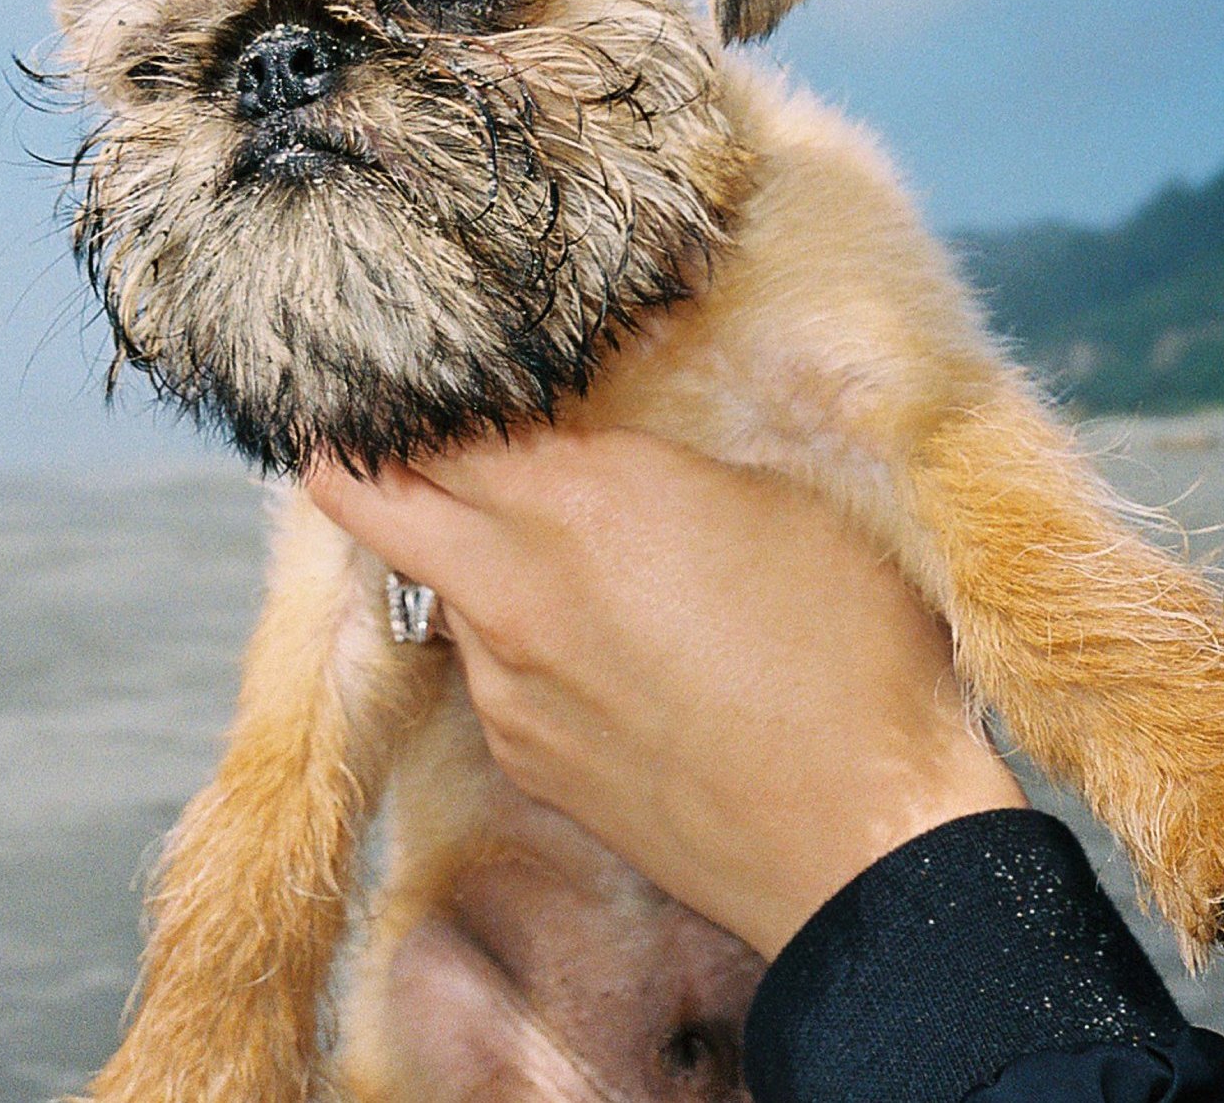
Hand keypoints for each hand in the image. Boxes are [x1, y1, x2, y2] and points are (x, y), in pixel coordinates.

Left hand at [308, 428, 1023, 958]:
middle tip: (379, 441)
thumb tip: (594, 447)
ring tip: (549, 562)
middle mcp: (511, 585)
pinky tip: (602, 660)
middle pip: (366, 499)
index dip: (418, 398)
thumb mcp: (774, 500)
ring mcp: (503, 682)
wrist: (862, 839)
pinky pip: (487, 676)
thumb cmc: (849, 653)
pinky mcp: (520, 757)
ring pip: (433, 592)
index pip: (430, 425)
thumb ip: (652, 464)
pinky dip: (515, 650)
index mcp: (577, 497)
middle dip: (360, 462)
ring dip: (462, 562)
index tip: (427, 385)